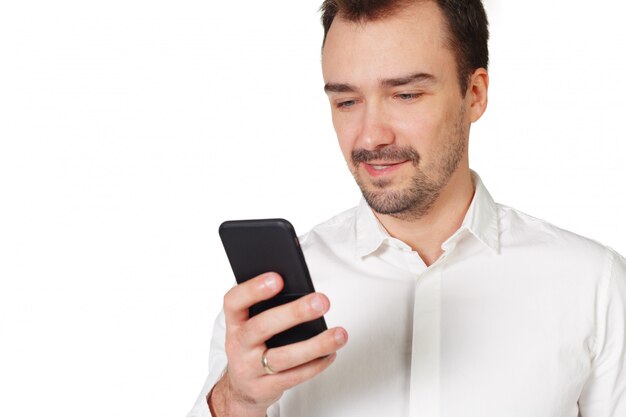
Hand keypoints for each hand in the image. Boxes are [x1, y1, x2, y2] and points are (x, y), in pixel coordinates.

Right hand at [209, 272, 347, 416]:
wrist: (240, 388)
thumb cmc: (253, 345)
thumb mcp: (249, 324)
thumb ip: (267, 307)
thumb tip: (303, 293)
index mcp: (235, 322)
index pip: (234, 301)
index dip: (253, 289)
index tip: (278, 278)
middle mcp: (238, 344)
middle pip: (263, 326)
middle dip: (294, 313)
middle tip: (321, 302)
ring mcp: (250, 368)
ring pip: (284, 357)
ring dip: (316, 345)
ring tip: (339, 334)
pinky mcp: (265, 388)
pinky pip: (294, 377)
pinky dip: (316, 365)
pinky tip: (331, 353)